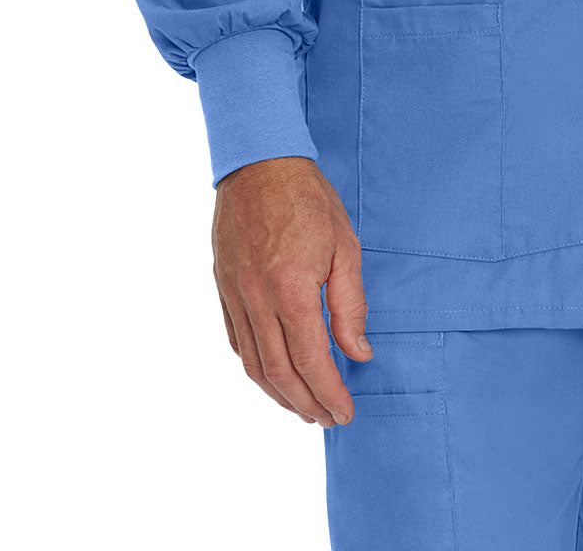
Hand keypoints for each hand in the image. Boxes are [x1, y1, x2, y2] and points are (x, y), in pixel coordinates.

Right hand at [212, 156, 371, 426]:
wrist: (259, 163)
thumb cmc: (307, 199)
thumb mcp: (344, 246)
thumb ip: (350, 305)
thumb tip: (358, 353)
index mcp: (291, 289)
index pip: (311, 361)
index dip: (329, 393)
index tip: (344, 412)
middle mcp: (258, 299)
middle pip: (280, 373)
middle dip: (306, 404)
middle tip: (327, 419)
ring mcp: (235, 295)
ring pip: (254, 365)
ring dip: (279, 395)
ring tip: (303, 407)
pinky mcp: (223, 288)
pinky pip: (237, 341)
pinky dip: (255, 367)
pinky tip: (273, 374)